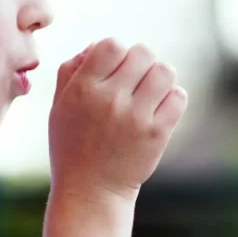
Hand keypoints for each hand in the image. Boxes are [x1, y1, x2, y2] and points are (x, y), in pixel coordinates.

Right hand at [49, 39, 187, 200]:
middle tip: (136, 81)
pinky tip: (161, 108)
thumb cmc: (72, 146)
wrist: (91, 191)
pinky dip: (173, 97)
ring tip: (150, 92)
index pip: (111, 44)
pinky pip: (179, 97)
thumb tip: (96, 46)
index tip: (115, 69)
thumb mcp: (59, 107)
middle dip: (142, 62)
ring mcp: (136, 117)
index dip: (117, 51)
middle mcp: (110, 100)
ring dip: (160, 77)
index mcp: (83, 89)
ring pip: (165, 71)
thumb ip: (70, 71)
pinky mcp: (157, 134)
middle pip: (143, 53)